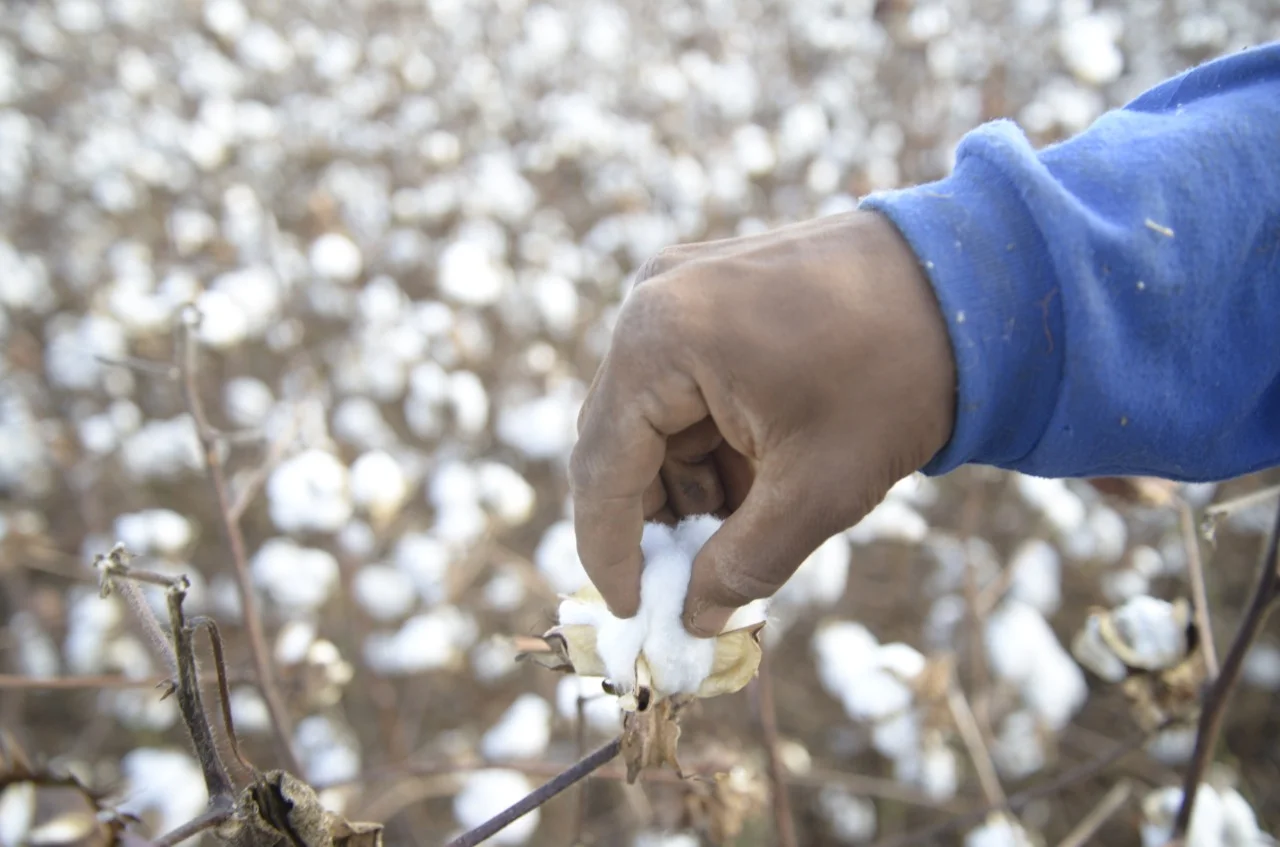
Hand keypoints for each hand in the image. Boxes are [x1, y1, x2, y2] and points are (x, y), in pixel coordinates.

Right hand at [569, 210, 956, 635]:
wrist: (976, 282)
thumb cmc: (896, 376)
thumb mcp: (818, 491)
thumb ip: (743, 566)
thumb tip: (695, 619)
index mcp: (659, 341)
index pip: (602, 467)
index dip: (612, 551)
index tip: (635, 612)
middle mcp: (651, 302)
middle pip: (620, 440)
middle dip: (656, 518)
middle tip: (690, 584)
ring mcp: (682, 288)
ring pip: (654, 418)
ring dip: (688, 483)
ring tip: (745, 529)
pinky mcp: (713, 291)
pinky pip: (685, 385)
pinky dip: (709, 442)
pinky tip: (754, 479)